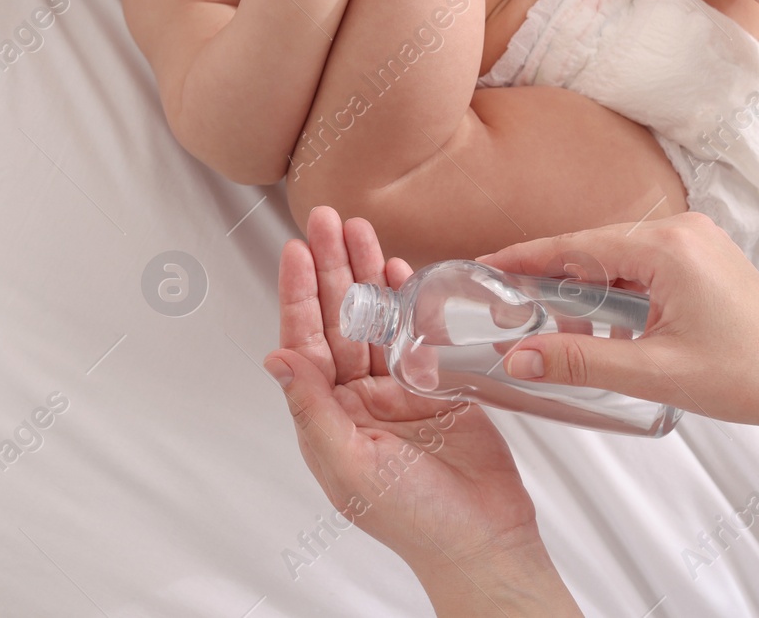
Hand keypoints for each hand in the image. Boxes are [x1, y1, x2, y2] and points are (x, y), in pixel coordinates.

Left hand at [264, 207, 550, 579]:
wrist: (483, 539)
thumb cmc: (414, 519)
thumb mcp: (349, 465)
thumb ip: (312, 409)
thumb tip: (275, 359)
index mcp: (328, 416)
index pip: (305, 342)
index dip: (300, 295)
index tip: (296, 251)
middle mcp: (358, 397)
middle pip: (338, 318)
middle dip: (331, 267)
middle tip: (326, 219)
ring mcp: (398, 389)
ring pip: (375, 318)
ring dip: (366, 274)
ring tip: (359, 228)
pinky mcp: (438, 385)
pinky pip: (416, 332)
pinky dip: (408, 300)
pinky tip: (398, 269)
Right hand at [479, 212, 758, 434]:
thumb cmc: (749, 376)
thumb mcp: (655, 373)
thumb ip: (580, 361)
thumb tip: (520, 357)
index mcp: (670, 246)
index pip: (577, 246)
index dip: (526, 259)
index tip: (485, 267)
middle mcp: (683, 231)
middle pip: (594, 250)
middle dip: (551, 281)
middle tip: (509, 308)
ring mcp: (697, 244)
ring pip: (617, 262)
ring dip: (587, 296)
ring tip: (560, 336)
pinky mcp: (704, 262)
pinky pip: (643, 271)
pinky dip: (617, 299)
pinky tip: (605, 334)